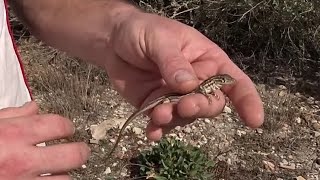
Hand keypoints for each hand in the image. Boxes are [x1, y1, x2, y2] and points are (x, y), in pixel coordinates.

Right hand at [0, 101, 89, 179]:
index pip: (58, 125)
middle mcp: (22, 159)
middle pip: (72, 155)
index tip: (68, 128)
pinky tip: (47, 179)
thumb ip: (12, 116)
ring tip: (61, 168)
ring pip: (65, 179)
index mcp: (14, 135)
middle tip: (80, 149)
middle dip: (81, 151)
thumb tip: (33, 108)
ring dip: (65, 172)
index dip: (67, 125)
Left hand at [105, 12, 263, 140]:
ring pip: (187, 116)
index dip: (247, 100)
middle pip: (210, 103)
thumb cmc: (141, 31)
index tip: (254, 120)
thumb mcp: (159, 39)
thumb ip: (173, 62)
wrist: (112, 41)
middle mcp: (196, 80)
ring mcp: (176, 95)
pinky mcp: (157, 105)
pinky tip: (152, 132)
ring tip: (158, 115)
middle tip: (183, 106)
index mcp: (206, 59)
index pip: (234, 80)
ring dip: (176, 119)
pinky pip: (164, 123)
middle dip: (200, 108)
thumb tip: (189, 85)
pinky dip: (159, 130)